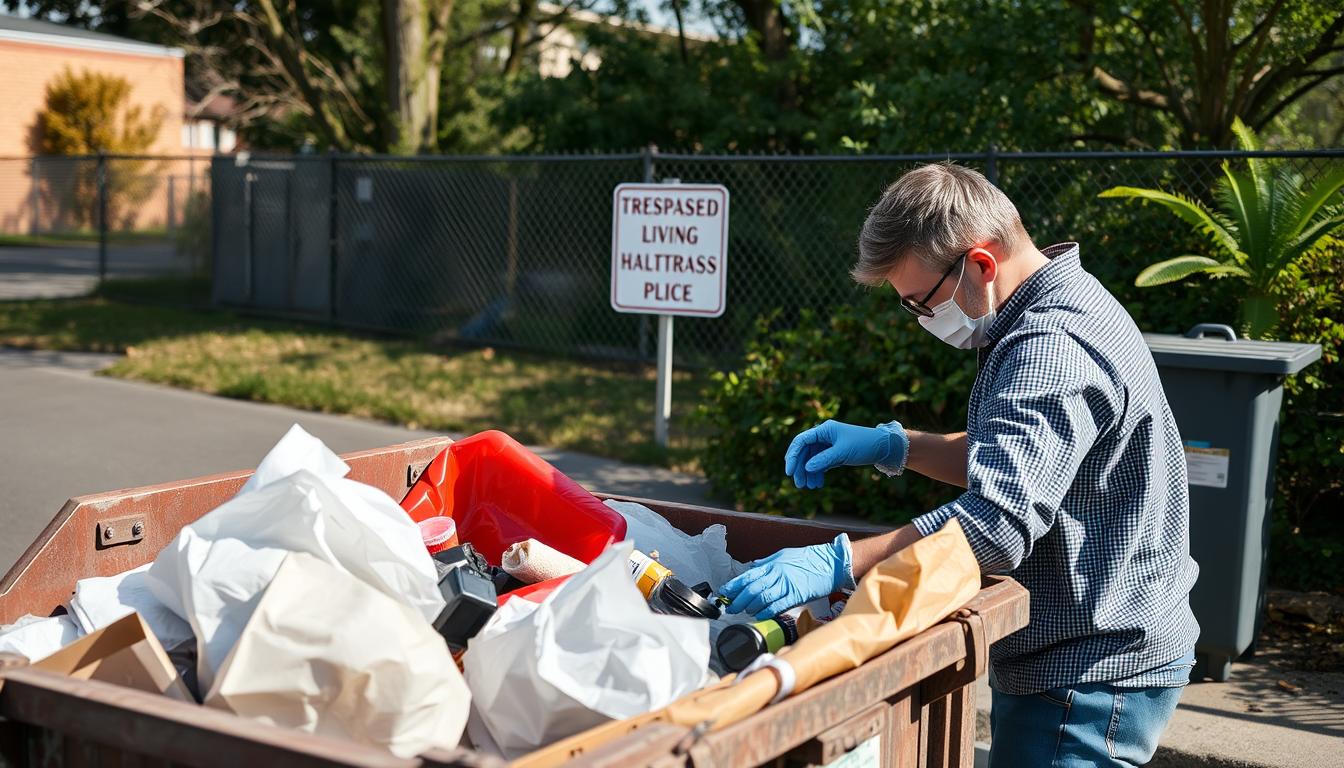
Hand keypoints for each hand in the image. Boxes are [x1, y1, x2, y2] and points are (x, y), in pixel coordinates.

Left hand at [719, 534, 852, 618]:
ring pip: (762, 598)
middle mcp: (776, 574)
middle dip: (738, 600)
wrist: (829, 563)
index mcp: (772, 564)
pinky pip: (777, 605)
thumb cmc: (808, 559)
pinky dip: (766, 611)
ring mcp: (786, 585)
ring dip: (750, 607)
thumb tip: (752, 567)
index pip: (747, 576)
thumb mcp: (783, 555)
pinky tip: (758, 615)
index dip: (733, 586)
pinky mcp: (796, 595)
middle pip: (751, 589)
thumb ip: (767, 563)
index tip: (724, 593)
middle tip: (730, 607)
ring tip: (743, 611)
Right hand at [784, 420, 906, 488]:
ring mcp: (828, 445)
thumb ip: (823, 460)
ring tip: (809, 486)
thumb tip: (806, 468)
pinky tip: (817, 484)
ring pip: (811, 459)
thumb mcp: (843, 452)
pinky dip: (817, 473)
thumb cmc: (864, 444)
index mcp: (824, 430)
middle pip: (804, 451)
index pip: (801, 441)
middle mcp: (824, 436)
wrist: (883, 447)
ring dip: (808, 472)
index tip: (789, 472)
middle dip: (800, 467)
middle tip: (799, 483)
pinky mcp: (834, 454)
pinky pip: (820, 463)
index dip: (793, 456)